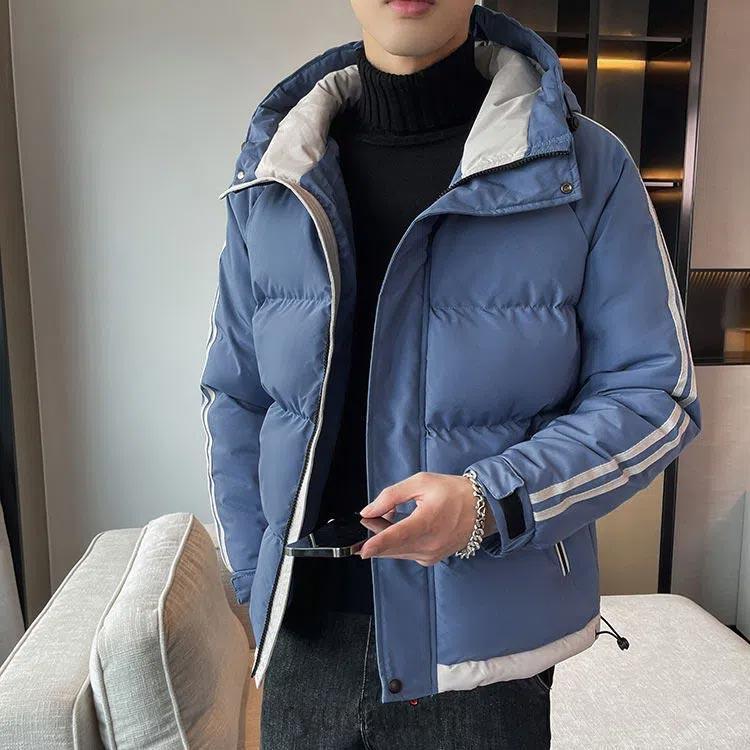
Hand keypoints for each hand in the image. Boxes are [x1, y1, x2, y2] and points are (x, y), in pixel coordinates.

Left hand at [358, 472, 494, 564]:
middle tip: (370, 519)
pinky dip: (398, 545)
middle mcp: (430, 544)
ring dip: (386, 540)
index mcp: (427, 522)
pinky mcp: (432, 559)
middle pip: (392, 547)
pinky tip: (401, 529)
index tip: (362, 550)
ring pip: (397, 553)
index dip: (377, 544)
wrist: (482, 508)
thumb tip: (368, 511)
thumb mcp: (421, 482)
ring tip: (388, 519)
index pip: (397, 536)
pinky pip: (407, 554)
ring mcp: (431, 554)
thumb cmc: (452, 491)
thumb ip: (391, 496)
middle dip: (376, 536)